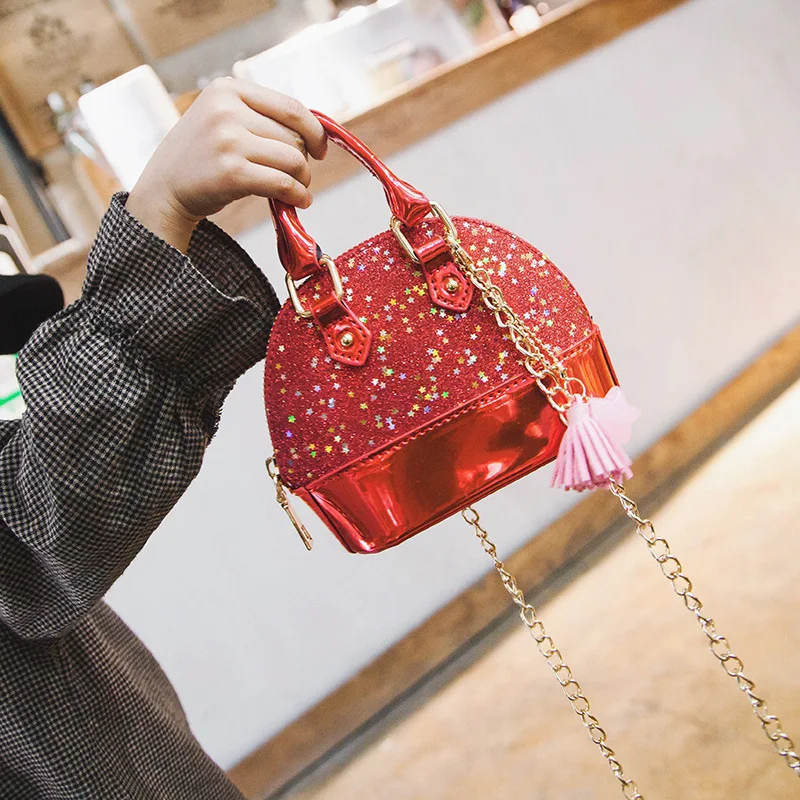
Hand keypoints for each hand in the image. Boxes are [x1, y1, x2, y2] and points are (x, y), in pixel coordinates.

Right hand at [126, 78, 326, 252]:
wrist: (164, 190)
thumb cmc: (201, 157)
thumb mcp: (222, 119)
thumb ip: (260, 117)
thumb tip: (315, 130)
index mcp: (227, 89)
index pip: (290, 107)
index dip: (314, 130)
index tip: (320, 148)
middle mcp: (226, 110)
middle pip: (293, 137)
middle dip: (303, 160)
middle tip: (298, 177)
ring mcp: (228, 141)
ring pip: (293, 159)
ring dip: (302, 179)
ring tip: (296, 190)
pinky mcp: (232, 173)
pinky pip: (283, 183)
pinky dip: (297, 195)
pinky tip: (298, 201)